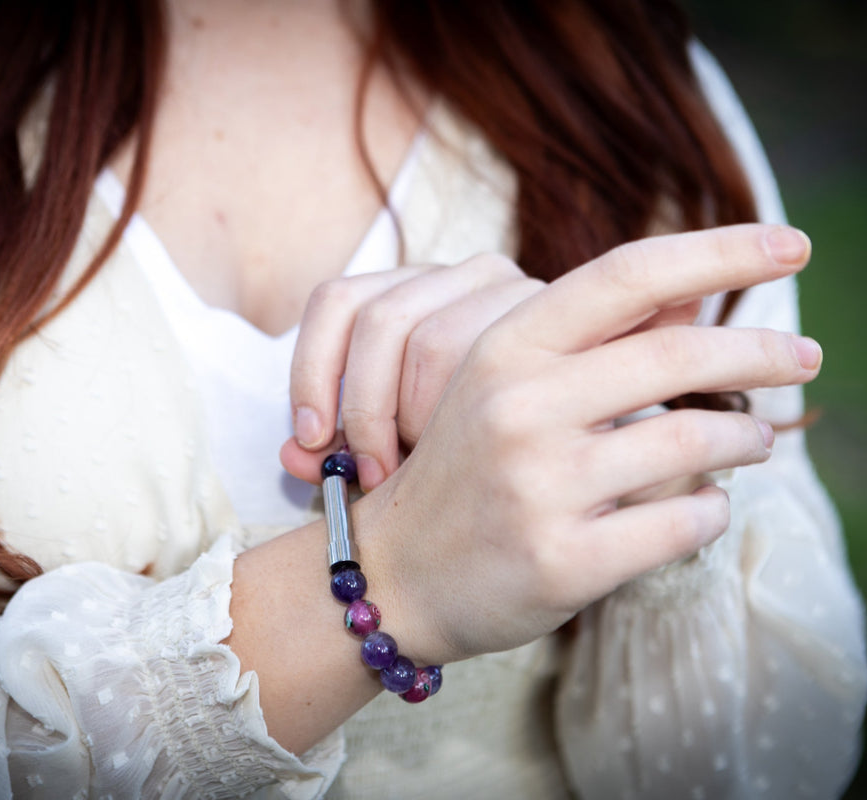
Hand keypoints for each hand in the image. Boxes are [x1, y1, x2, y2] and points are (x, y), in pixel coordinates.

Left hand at [283, 255, 543, 488]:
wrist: (576, 447)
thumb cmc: (476, 450)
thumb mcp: (396, 449)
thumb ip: (341, 452)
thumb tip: (290, 459)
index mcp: (409, 287)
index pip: (337, 300)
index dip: (311, 370)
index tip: (309, 440)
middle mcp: (458, 273)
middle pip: (378, 319)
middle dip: (365, 409)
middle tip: (372, 473)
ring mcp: (509, 286)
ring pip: (431, 340)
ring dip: (417, 419)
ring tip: (427, 469)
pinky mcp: (551, 315)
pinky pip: (484, 360)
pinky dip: (462, 415)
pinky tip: (467, 457)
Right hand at [347, 224, 816, 664]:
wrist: (394, 574)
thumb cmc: (466, 468)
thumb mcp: (502, 382)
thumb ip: (592, 337)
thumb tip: (696, 290)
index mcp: (503, 349)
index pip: (627, 274)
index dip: (719, 251)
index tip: (792, 244)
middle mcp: (518, 408)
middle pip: (677, 354)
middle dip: (762, 350)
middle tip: (804, 357)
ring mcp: (538, 487)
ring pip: (693, 441)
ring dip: (746, 438)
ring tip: (755, 441)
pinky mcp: (561, 561)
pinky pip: (681, 524)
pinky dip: (712, 510)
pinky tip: (707, 505)